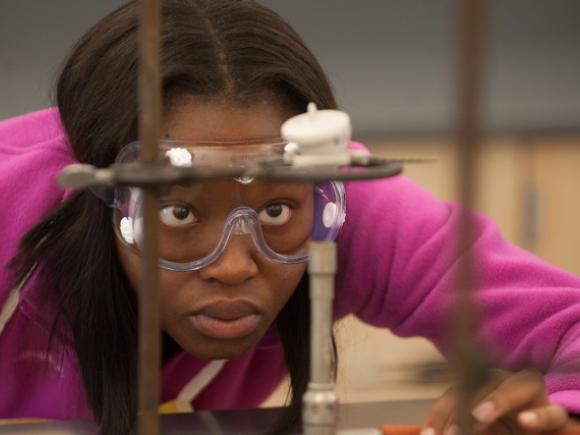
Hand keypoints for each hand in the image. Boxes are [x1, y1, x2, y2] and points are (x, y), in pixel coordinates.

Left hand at [421, 369, 570, 433]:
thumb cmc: (498, 428)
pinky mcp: (553, 413)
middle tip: (453, 431)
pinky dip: (539, 416)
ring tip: (478, 416)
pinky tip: (525, 421)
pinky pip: (551, 412)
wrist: (532, 427)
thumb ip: (459, 428)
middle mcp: (505, 382)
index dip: (440, 413)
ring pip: (516, 386)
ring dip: (496, 400)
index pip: (456, 393)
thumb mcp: (473, 429)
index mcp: (481, 385)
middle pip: (482, 383)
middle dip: (464, 407)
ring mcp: (531, 395)